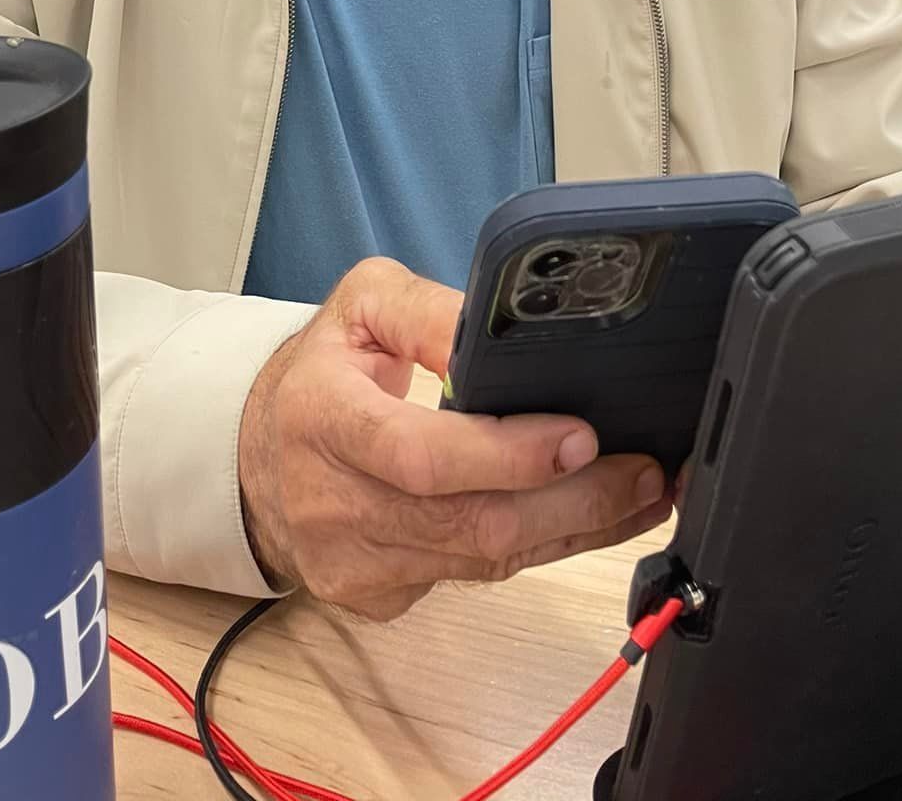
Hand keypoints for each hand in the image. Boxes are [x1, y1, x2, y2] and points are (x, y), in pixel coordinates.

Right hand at [238, 257, 672, 620]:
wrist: (256, 454)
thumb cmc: (323, 369)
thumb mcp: (364, 303)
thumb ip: (431, 312)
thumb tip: (502, 338)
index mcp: (321, 416)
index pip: (420, 455)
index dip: (505, 456)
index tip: (580, 437)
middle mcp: (332, 503)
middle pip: (468, 523)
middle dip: (573, 501)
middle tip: (646, 470)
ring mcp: (354, 563)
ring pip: (483, 562)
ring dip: (575, 529)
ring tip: (642, 491)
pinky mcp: (378, 598)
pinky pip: (474, 579)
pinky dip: (539, 550)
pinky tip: (585, 518)